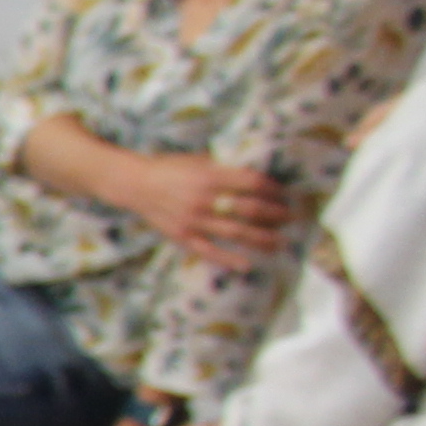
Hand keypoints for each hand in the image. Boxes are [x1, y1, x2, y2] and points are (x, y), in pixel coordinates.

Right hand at [126, 151, 293, 272]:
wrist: (133, 183)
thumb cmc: (169, 168)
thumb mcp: (197, 160)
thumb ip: (223, 168)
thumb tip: (254, 174)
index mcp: (209, 176)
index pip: (252, 183)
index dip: (273, 189)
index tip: (285, 194)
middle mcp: (203, 199)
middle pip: (250, 209)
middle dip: (275, 214)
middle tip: (291, 217)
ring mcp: (193, 220)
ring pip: (235, 232)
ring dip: (262, 238)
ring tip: (280, 241)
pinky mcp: (182, 235)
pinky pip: (208, 251)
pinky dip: (228, 259)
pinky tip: (247, 264)